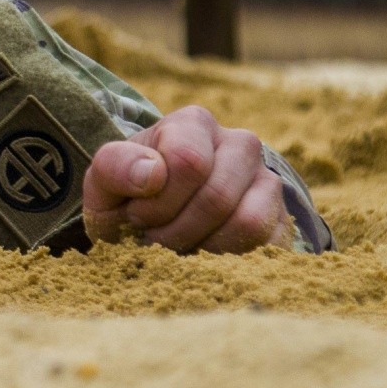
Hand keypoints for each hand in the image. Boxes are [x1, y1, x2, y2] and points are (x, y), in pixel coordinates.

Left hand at [82, 105, 292, 253]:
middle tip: (152, 238)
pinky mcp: (283, 220)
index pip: (189, 162)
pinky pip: (269, 248)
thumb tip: (153, 173)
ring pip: (248, 223)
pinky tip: (203, 256)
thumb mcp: (104, 183)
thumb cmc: (128, 199)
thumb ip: (114, 167)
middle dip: (174, 230)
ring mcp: (267, 182)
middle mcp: (239, 144)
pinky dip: (230, 263)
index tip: (135, 213)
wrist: (150, 227)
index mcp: (193, 124)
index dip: (157, 201)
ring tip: (177, 246)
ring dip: (202, 248)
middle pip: (217, 197)